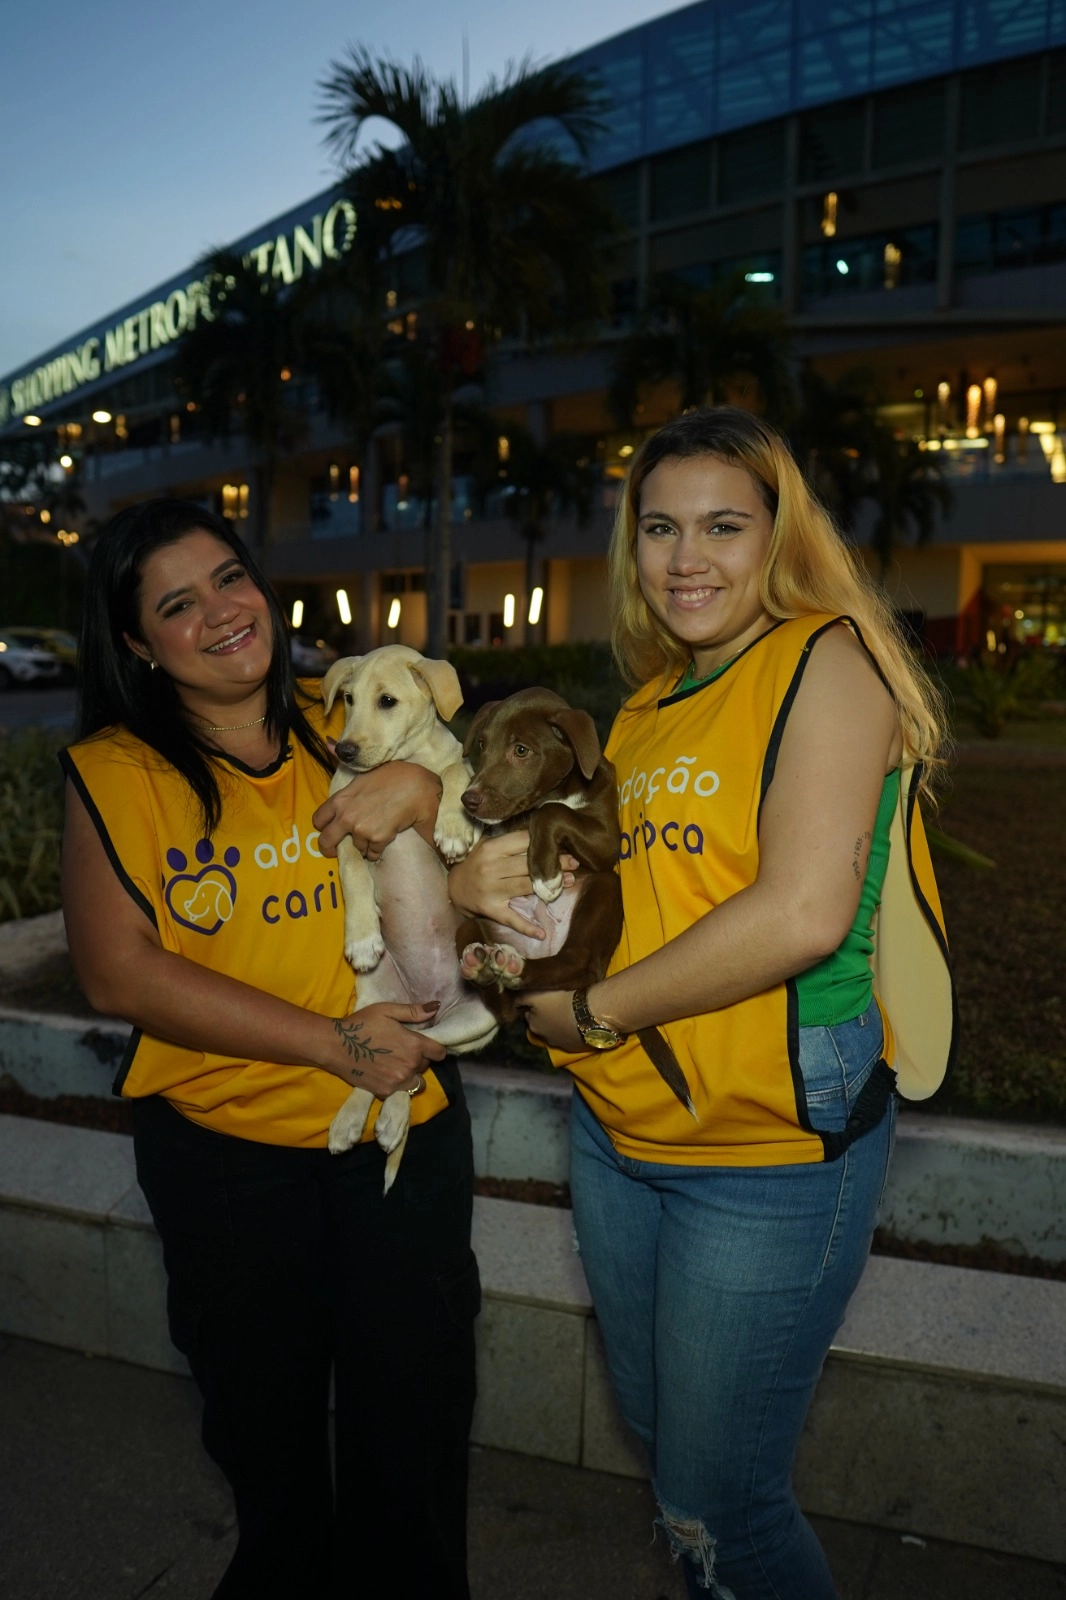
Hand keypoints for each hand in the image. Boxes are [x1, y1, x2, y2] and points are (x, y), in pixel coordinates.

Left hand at [313, 761, 441, 860]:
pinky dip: (378, 850)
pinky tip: (385, 839)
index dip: (322, 825)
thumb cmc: (394, 776)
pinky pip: (372, 853)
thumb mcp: (364, 771)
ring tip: (375, 833)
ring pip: (355, 847)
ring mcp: (361, 829)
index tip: (328, 828)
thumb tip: (327, 742)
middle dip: (328, 848)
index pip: (318, 819)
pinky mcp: (377, 839)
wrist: (416, 788)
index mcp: (341, 799)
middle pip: (325, 841)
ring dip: (363, 845)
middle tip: (334, 850)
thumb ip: (342, 763)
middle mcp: (346, 816)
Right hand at [322, 1000, 446, 1096]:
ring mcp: (398, 1081)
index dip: (434, 1048)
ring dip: (412, 1074)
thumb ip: (414, 1011)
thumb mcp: (387, 1010)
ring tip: (397, 1065)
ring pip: (417, 1081)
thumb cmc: (361, 1023)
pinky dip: (398, 1084)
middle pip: (426, 1065)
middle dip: (419, 1058)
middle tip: (402, 1050)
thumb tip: (436, 1008)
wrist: (335, 1045)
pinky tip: (386, 1074)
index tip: (426, 1045)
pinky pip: (401, 1091)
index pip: (439, 1052)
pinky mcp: (386, 1091)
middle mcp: (410, 1066)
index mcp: (414, 1044)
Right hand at [447, 833, 578, 939]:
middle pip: (528, 864)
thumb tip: (543, 837)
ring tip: (569, 882)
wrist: (454, 888)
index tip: (563, 843)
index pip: (523, 841)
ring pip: (525, 887)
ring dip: (549, 886)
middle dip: (554, 863)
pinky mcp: (490, 910)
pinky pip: (511, 919)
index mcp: (491, 849)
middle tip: (574, 863)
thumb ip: (511, 843)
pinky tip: (541, 933)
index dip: (545, 842)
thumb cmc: (477, 864)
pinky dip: (526, 927)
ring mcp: (490, 890)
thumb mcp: (488, 847)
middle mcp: (490, 868)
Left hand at [516, 989, 582, 1050]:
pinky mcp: (574, 1047)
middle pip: (540, 1025)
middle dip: (544, 1018)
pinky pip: (569, 1038)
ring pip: (555, 1033)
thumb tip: (515, 1002)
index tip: (540, 999)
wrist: (586, 1015)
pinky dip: (569, 1032)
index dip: (533, 1006)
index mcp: (533, 1025)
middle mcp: (543, 1037)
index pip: (528, 1014)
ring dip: (557, 1026)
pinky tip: (575, 1025)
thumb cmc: (559, 1002)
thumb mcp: (535, 995)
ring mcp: (559, 1044)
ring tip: (566, 1015)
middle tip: (553, 1006)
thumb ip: (522, 998)